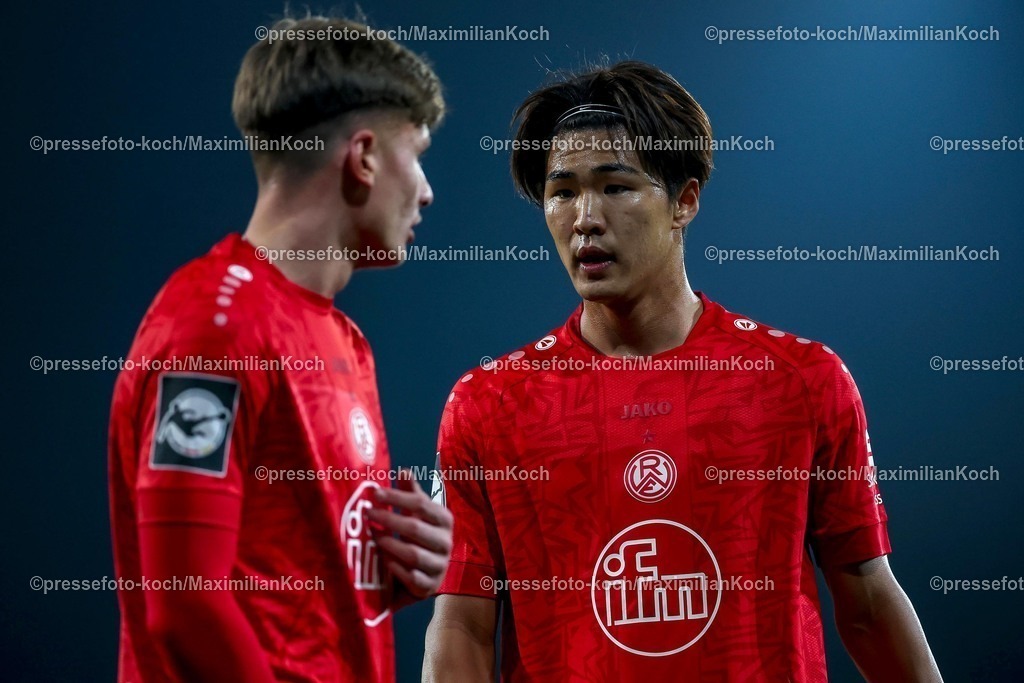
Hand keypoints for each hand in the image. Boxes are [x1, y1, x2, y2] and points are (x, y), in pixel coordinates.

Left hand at [367, 468, 453, 600]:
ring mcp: (439, 566)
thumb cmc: (417, 540)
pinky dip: (395, 568)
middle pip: (416, 528)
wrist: (424, 578)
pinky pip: (410, 577)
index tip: (374, 492)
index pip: (421, 504)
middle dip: (389, 520)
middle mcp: (446, 542)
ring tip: (372, 536)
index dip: (396, 497)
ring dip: (389, 544)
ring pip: (413, 554)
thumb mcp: (416, 516)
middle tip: (366, 513)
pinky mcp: (429, 587)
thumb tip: (403, 470)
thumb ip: (411, 494)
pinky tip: (382, 560)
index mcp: (444, 520)